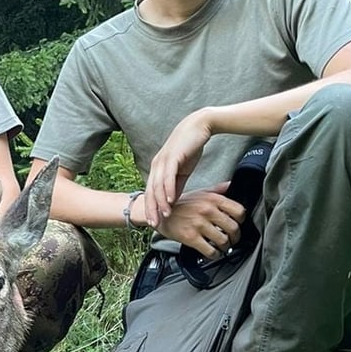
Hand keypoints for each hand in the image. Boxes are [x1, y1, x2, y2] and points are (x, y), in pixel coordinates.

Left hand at [144, 111, 213, 225]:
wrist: (200, 127)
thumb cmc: (191, 147)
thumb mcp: (183, 171)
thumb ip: (177, 185)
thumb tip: (173, 201)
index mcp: (158, 169)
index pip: (151, 192)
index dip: (151, 208)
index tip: (154, 223)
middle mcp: (157, 165)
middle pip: (151, 191)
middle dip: (152, 209)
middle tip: (154, 224)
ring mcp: (163, 160)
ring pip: (158, 186)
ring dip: (160, 202)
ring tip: (165, 215)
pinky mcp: (172, 157)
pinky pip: (168, 176)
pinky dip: (168, 189)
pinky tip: (171, 200)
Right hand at [154, 186, 245, 257]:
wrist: (159, 212)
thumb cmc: (181, 204)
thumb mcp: (199, 192)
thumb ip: (217, 190)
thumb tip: (231, 185)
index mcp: (212, 199)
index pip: (239, 211)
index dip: (241, 221)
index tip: (237, 225)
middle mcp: (207, 210)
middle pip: (233, 228)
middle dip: (235, 238)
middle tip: (232, 240)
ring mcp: (199, 224)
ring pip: (223, 241)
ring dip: (225, 247)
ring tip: (222, 247)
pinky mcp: (190, 237)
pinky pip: (210, 251)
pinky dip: (214, 255)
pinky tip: (212, 253)